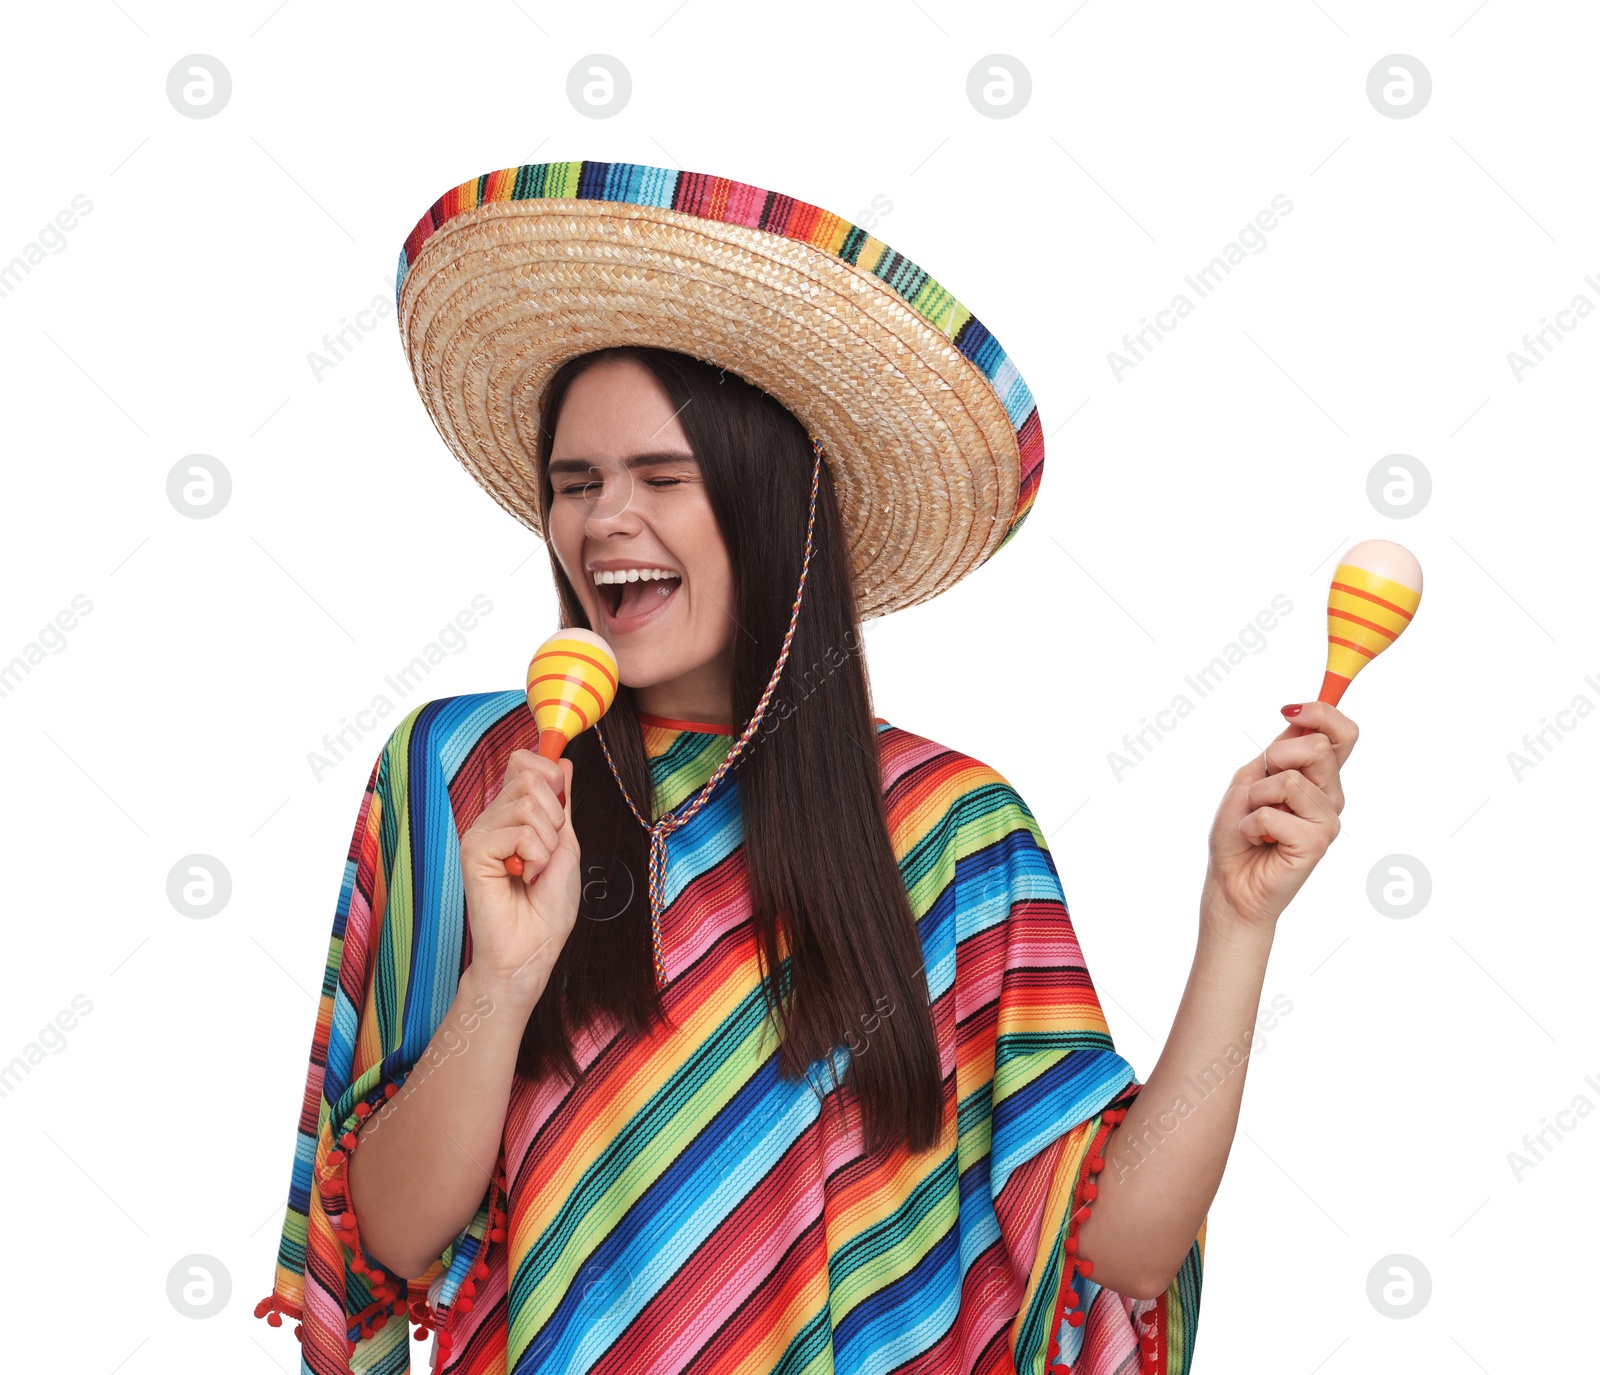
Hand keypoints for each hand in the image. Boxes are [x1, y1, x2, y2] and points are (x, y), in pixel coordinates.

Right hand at [460, 750, 580, 1011]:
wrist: (531, 950)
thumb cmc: (546, 907)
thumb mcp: (565, 845)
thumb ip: (560, 804)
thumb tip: (561, 762)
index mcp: (511, 815)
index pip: (524, 762)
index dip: (549, 776)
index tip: (558, 813)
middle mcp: (491, 819)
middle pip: (531, 777)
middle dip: (555, 818)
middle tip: (546, 855)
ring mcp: (480, 833)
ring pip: (529, 805)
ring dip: (548, 844)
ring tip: (534, 871)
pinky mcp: (473, 851)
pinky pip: (520, 832)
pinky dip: (536, 857)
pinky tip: (523, 878)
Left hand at [1202, 701, 1356, 929]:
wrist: (1230, 881)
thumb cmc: (1239, 830)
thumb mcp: (1252, 777)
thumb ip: (1279, 749)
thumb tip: (1301, 713)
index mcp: (1318, 775)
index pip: (1342, 733)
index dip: (1322, 712)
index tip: (1290, 711)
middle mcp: (1330, 795)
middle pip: (1320, 748)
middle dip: (1276, 758)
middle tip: (1259, 786)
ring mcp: (1327, 820)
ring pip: (1291, 780)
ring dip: (1256, 797)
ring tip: (1256, 820)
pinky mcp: (1317, 843)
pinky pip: (1274, 813)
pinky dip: (1251, 824)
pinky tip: (1257, 839)